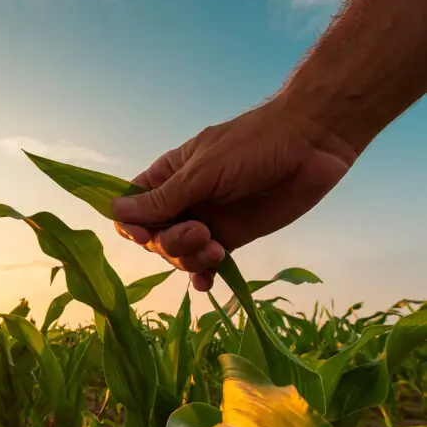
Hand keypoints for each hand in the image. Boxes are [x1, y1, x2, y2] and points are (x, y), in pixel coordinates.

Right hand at [112, 99, 357, 291]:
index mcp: (168, 176)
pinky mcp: (231, 238)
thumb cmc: (253, 145)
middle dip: (169, 243)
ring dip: (189, 259)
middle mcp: (183, 201)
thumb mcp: (204, 171)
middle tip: (200, 232)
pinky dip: (202, 275)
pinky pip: (207, 264)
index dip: (131, 225)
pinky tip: (208, 281)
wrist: (311, 145)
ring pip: (178, 254)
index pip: (132, 207)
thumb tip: (116, 213)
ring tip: (216, 250)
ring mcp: (206, 221)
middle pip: (153, 237)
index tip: (143, 233)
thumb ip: (164, 198)